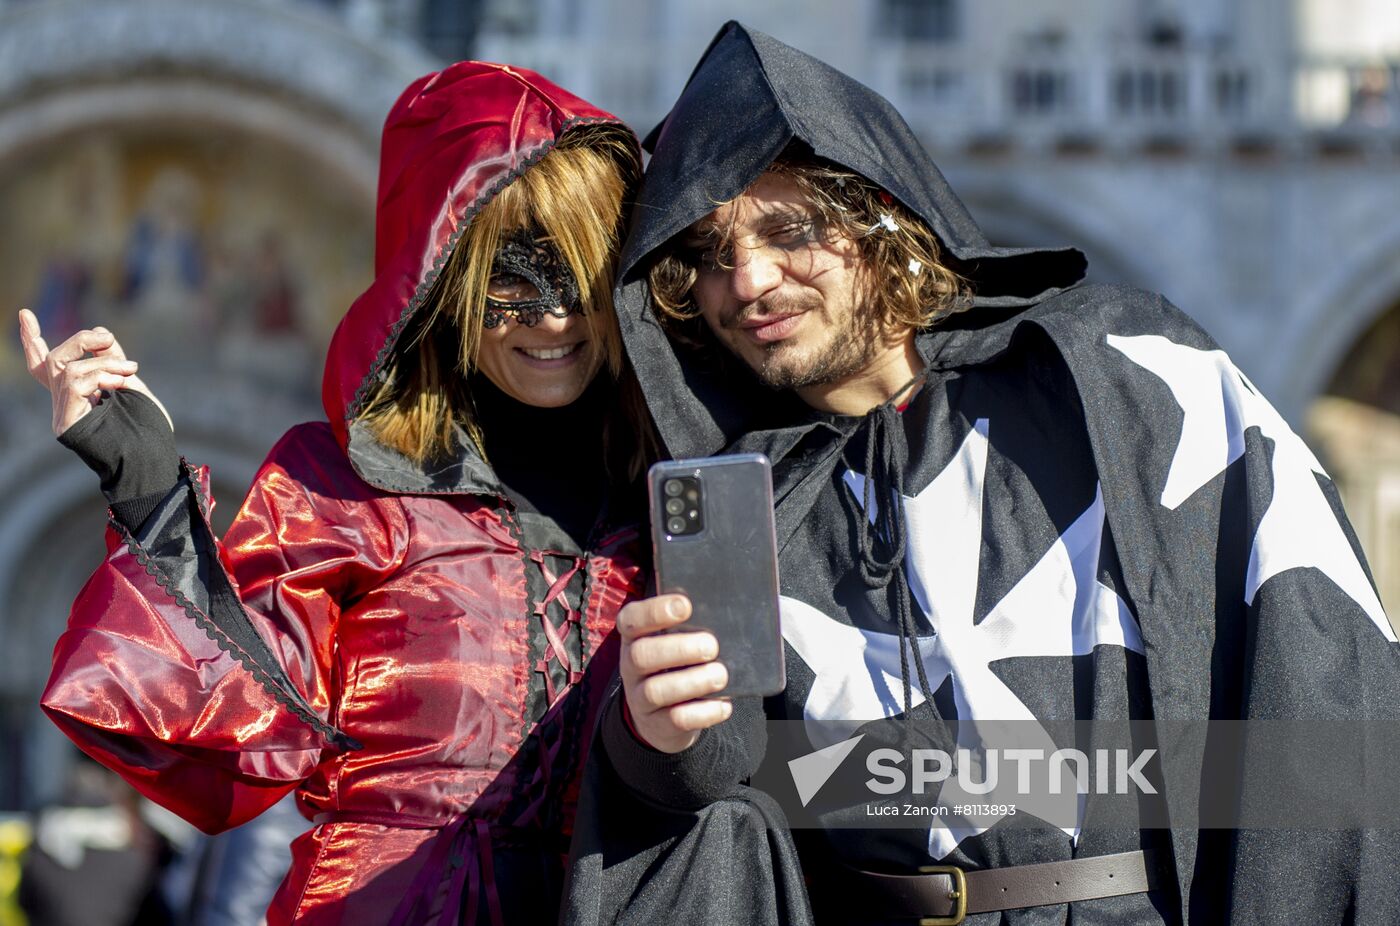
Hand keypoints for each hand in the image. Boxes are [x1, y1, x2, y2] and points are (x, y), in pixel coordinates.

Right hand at [18, 310, 171, 436]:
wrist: (152, 458)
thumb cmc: (146, 426)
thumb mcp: (130, 383)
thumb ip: (111, 359)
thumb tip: (99, 333)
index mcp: (79, 392)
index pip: (46, 364)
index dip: (32, 340)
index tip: (24, 313)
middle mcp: (65, 401)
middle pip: (55, 359)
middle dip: (81, 340)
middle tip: (108, 337)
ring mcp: (63, 412)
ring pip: (67, 368)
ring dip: (103, 362)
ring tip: (131, 369)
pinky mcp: (66, 423)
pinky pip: (74, 384)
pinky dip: (99, 376)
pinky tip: (119, 383)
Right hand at [617, 593, 732, 753]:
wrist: (662, 718)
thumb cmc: (675, 666)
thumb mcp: (673, 643)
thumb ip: (688, 626)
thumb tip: (722, 611)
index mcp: (634, 639)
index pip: (630, 620)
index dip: (654, 612)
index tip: (685, 606)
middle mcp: (631, 668)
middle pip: (641, 656)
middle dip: (678, 649)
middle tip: (711, 646)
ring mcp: (640, 700)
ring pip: (656, 691)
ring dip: (693, 681)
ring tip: (720, 675)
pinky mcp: (657, 726)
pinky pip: (676, 720)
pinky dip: (703, 712)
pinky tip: (723, 705)